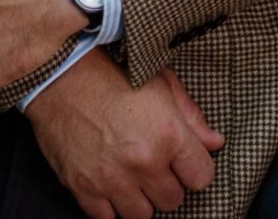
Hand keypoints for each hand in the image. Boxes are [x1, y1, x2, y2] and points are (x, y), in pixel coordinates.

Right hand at [26, 48, 223, 218]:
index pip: (202, 177)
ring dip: (142, 199)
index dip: (195, 169)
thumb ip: (192, 117)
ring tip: (135, 177)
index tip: (186, 162)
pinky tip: (113, 185)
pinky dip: (112, 206)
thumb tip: (215, 142)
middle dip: (168, 184)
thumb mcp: (163, 83)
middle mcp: (143, 162)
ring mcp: (113, 179)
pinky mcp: (84, 189)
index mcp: (169, 133)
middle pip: (173, 200)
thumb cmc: (115, 73)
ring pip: (142, 216)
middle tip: (157, 166)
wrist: (63, 76)